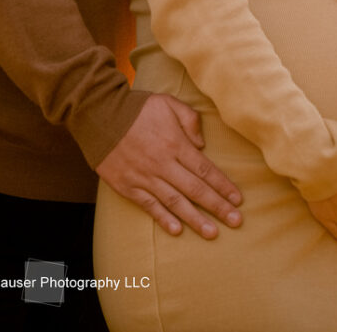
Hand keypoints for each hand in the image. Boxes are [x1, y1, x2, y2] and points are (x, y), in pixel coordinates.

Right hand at [96, 94, 242, 238]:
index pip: (206, 170)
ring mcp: (144, 177)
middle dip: (218, 207)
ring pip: (175, 202)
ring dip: (195, 219)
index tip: (238, 200)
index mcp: (176, 144)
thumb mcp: (168, 103)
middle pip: (196, 189)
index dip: (223, 186)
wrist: (98, 114)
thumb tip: (202, 145)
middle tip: (235, 221)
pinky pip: (149, 205)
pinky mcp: (127, 186)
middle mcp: (163, 163)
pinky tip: (177, 231)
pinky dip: (163, 219)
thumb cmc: (137, 108)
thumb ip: (190, 120)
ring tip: (212, 233)